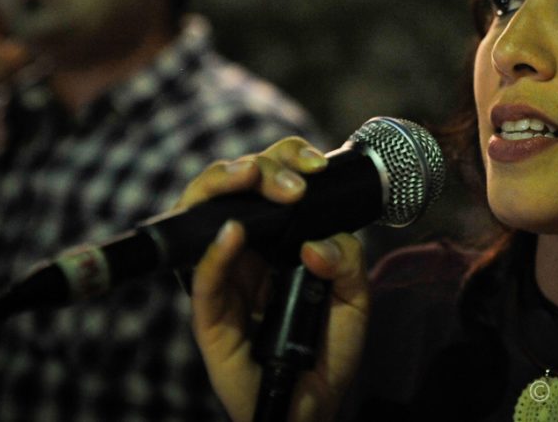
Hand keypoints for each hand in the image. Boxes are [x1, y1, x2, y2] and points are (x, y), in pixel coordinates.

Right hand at [179, 138, 370, 421]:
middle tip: (290, 181)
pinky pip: (202, 282)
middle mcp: (246, 253)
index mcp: (278, 242)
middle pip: (233, 190)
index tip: (313, 164)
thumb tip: (315, 243)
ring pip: (203, 220)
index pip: (269, 184)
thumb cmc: (328, 351)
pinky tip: (232, 233)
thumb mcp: (355, 297)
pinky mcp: (210, 317)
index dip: (285, 161)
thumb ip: (347, 261)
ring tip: (250, 178)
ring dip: (224, 188)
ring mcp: (225, 281)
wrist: (314, 406)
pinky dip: (213, 254)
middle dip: (257, 167)